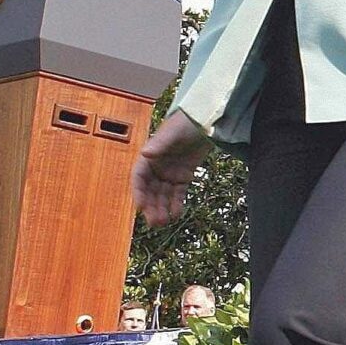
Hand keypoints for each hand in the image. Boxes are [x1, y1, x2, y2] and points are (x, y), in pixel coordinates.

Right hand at [131, 110, 211, 226]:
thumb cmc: (186, 123)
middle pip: (150, 190)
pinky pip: (178, 193)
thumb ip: (159, 144)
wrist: (207, 121)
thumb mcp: (173, 133)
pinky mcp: (184, 176)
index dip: (138, 192)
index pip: (139, 177)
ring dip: (162, 208)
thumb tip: (145, 153)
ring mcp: (170, 172)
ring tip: (164, 223)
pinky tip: (177, 215)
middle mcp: (157, 166)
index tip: (140, 206)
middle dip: (151, 206)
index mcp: (149, 156)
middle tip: (155, 222)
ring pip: (163, 195)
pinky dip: (176, 204)